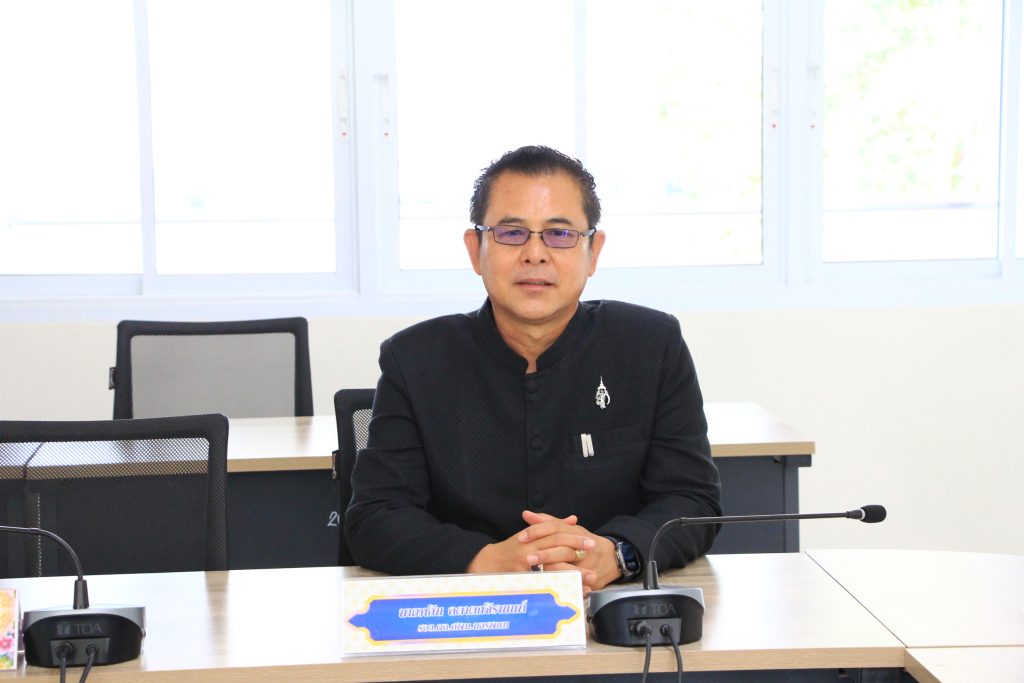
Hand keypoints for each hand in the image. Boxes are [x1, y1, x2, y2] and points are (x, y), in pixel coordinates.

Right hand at [466, 512, 595, 580]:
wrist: (488, 563)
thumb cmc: (511, 548)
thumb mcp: (531, 535)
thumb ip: (553, 526)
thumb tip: (573, 519)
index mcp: (533, 537)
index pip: (557, 535)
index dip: (575, 538)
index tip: (591, 542)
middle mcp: (529, 549)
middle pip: (557, 549)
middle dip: (577, 553)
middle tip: (594, 556)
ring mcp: (524, 565)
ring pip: (553, 568)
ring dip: (573, 574)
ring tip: (590, 580)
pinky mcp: (521, 579)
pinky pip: (543, 584)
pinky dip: (559, 588)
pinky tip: (572, 592)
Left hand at [519, 510, 620, 591]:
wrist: (612, 557)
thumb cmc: (583, 541)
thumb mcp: (567, 529)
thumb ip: (546, 522)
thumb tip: (526, 514)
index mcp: (574, 532)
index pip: (555, 529)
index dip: (538, 532)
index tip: (521, 537)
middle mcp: (583, 547)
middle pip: (561, 549)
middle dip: (543, 555)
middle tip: (526, 558)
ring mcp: (588, 565)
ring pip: (568, 568)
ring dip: (551, 571)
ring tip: (534, 573)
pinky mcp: (591, 580)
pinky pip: (575, 583)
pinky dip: (563, 584)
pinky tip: (549, 586)